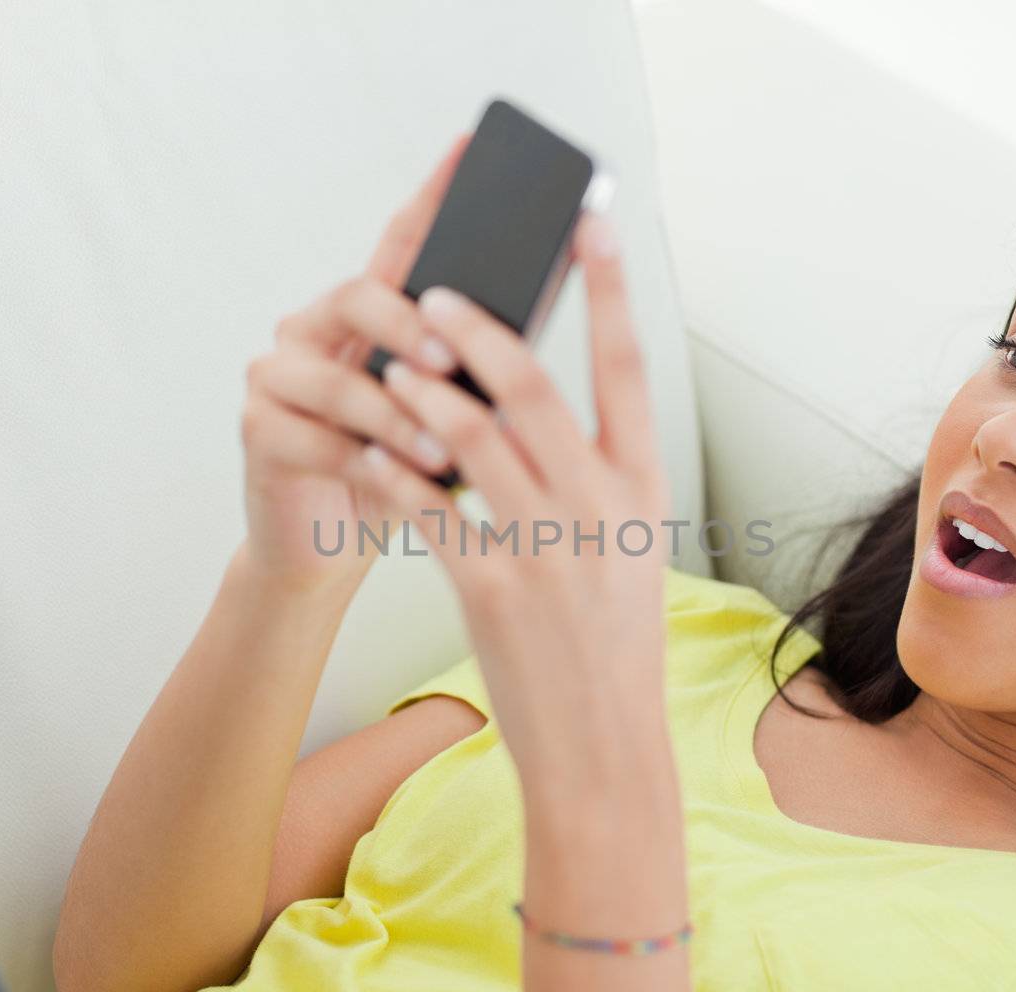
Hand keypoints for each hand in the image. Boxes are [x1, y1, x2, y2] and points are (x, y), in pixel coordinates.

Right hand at [238, 132, 471, 591]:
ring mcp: (276, 377)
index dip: (431, 195)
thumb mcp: (443, 415)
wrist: (331, 547)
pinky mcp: (258, 431)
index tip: (469, 149)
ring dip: (399, 416)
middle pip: (359, 297)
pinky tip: (405, 479)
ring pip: (341, 379)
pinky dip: (370, 462)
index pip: (399, 242)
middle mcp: (312, 330)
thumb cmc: (400, 475)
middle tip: (455, 359)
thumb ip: (466, 369)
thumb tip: (520, 338)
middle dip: (412, 328)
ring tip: (444, 449)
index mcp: (364, 315)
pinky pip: (318, 438)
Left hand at [335, 211, 673, 790]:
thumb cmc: (611, 643)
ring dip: (422, 391)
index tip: (592, 222)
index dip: (611, 288)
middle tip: (434, 292)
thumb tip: (528, 402)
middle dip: (477, 328)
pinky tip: (373, 451)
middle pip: (532, 387)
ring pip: (470, 438)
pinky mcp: (489, 590)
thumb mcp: (624, 550)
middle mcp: (600, 509)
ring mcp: (545, 549)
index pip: (629, 367)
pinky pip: (429, 508)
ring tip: (390, 365)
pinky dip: (396, 473)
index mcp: (642, 489)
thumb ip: (591, 476)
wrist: (602, 745)